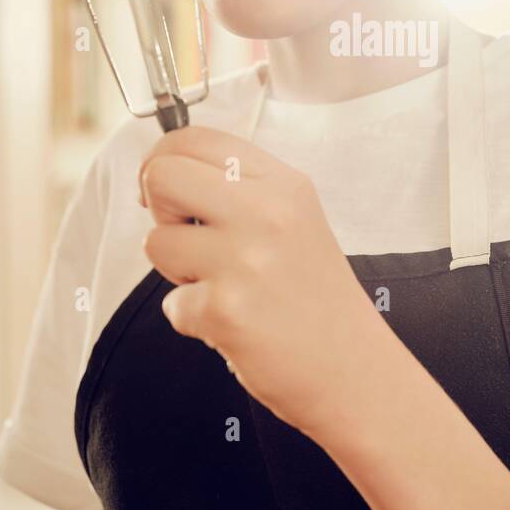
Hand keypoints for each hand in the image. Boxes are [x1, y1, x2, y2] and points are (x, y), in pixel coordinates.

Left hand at [138, 124, 390, 434]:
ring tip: (225, 287)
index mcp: (283, 184)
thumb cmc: (317, 299)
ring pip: (155, 242)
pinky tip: (235, 324)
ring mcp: (245, 260)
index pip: (194, 139)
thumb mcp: (296, 220)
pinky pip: (172, 304)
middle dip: (159, 210)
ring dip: (178, 272)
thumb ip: (241, 190)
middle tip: (189, 239)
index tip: (163, 190)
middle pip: (161, 175)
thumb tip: (162, 174)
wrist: (354, 369)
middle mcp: (266, 212)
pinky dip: (194, 319)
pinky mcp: (226, 310)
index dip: (161, 160)